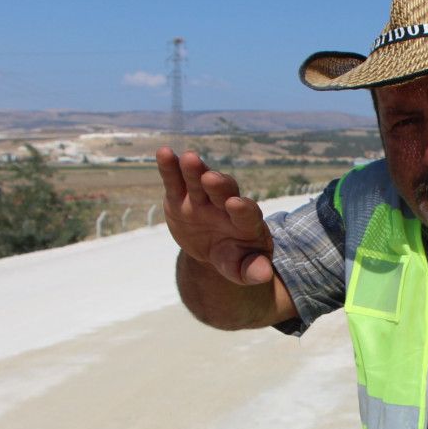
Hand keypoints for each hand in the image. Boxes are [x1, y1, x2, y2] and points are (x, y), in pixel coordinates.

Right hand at [156, 147, 273, 284]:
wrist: (213, 248)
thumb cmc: (234, 258)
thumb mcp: (242, 268)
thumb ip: (252, 270)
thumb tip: (264, 275)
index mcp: (246, 222)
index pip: (247, 214)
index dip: (242, 209)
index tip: (236, 205)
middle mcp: (225, 204)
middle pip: (224, 191)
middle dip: (218, 185)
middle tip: (211, 179)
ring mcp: (202, 198)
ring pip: (199, 180)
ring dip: (194, 169)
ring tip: (189, 158)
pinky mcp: (180, 197)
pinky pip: (175, 180)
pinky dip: (169, 167)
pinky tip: (163, 153)